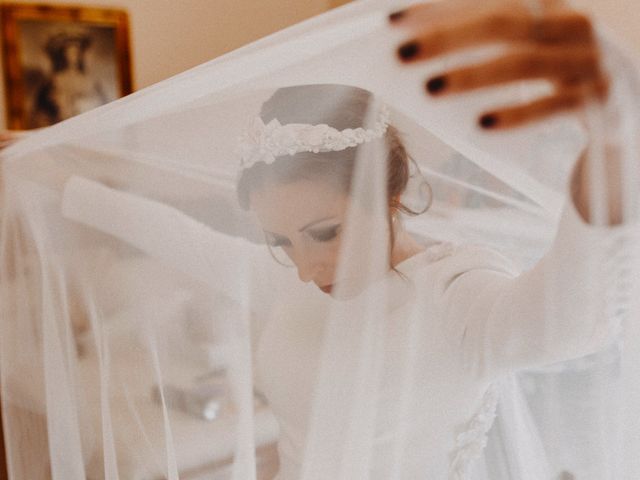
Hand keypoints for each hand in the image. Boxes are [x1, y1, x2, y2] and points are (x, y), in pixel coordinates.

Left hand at [390, 0, 608, 128]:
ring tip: (429, 89)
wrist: (627, 104)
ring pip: (524, 63)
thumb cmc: (559, 72)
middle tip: (402, 55)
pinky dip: (517, 114)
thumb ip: (488, 40)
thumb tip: (420, 47)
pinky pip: (553, 106)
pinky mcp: (599, 99)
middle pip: (504, 23)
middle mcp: (571, 23)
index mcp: (548, 3)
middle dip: (448, 37)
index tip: (392, 21)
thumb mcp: (530, 47)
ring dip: (473, 75)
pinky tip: (481, 125)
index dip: (439, 7)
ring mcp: (588, 60)